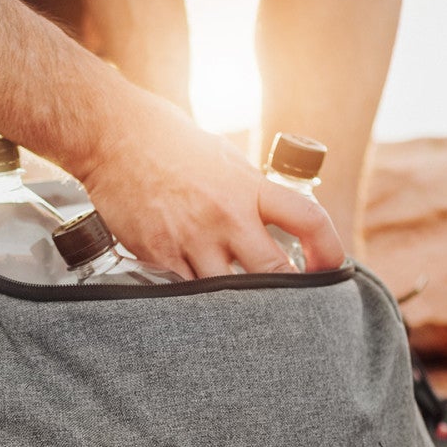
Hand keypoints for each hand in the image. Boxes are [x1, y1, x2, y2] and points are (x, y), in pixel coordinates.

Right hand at [74, 93, 346, 278]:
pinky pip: (187, 291)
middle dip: (288, 294)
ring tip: (245, 308)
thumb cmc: (171, 142)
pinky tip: (199, 293)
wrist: (113, 138)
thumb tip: (275, 224)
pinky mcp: (159, 255)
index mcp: (248, 188)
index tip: (332, 269)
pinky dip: (198, 296)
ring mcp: (190, 239)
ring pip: (228, 294)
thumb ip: (252, 193)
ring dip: (240, 302)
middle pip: (273, 274)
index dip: (330, 251)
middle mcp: (225, 216)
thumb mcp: (226, 160)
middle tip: (292, 304)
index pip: (308, 220)